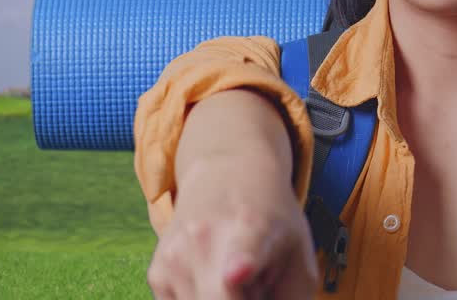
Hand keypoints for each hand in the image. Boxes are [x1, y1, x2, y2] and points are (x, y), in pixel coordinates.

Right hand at [147, 158, 317, 298]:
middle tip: (256, 284)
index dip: (241, 264)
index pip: (244, 252)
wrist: (225, 173)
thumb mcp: (299, 254)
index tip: (237, 272)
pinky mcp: (156, 276)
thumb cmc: (271, 221)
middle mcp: (205, 241)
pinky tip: (216, 279)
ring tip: (239, 280)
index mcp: (251, 228)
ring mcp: (174, 259)